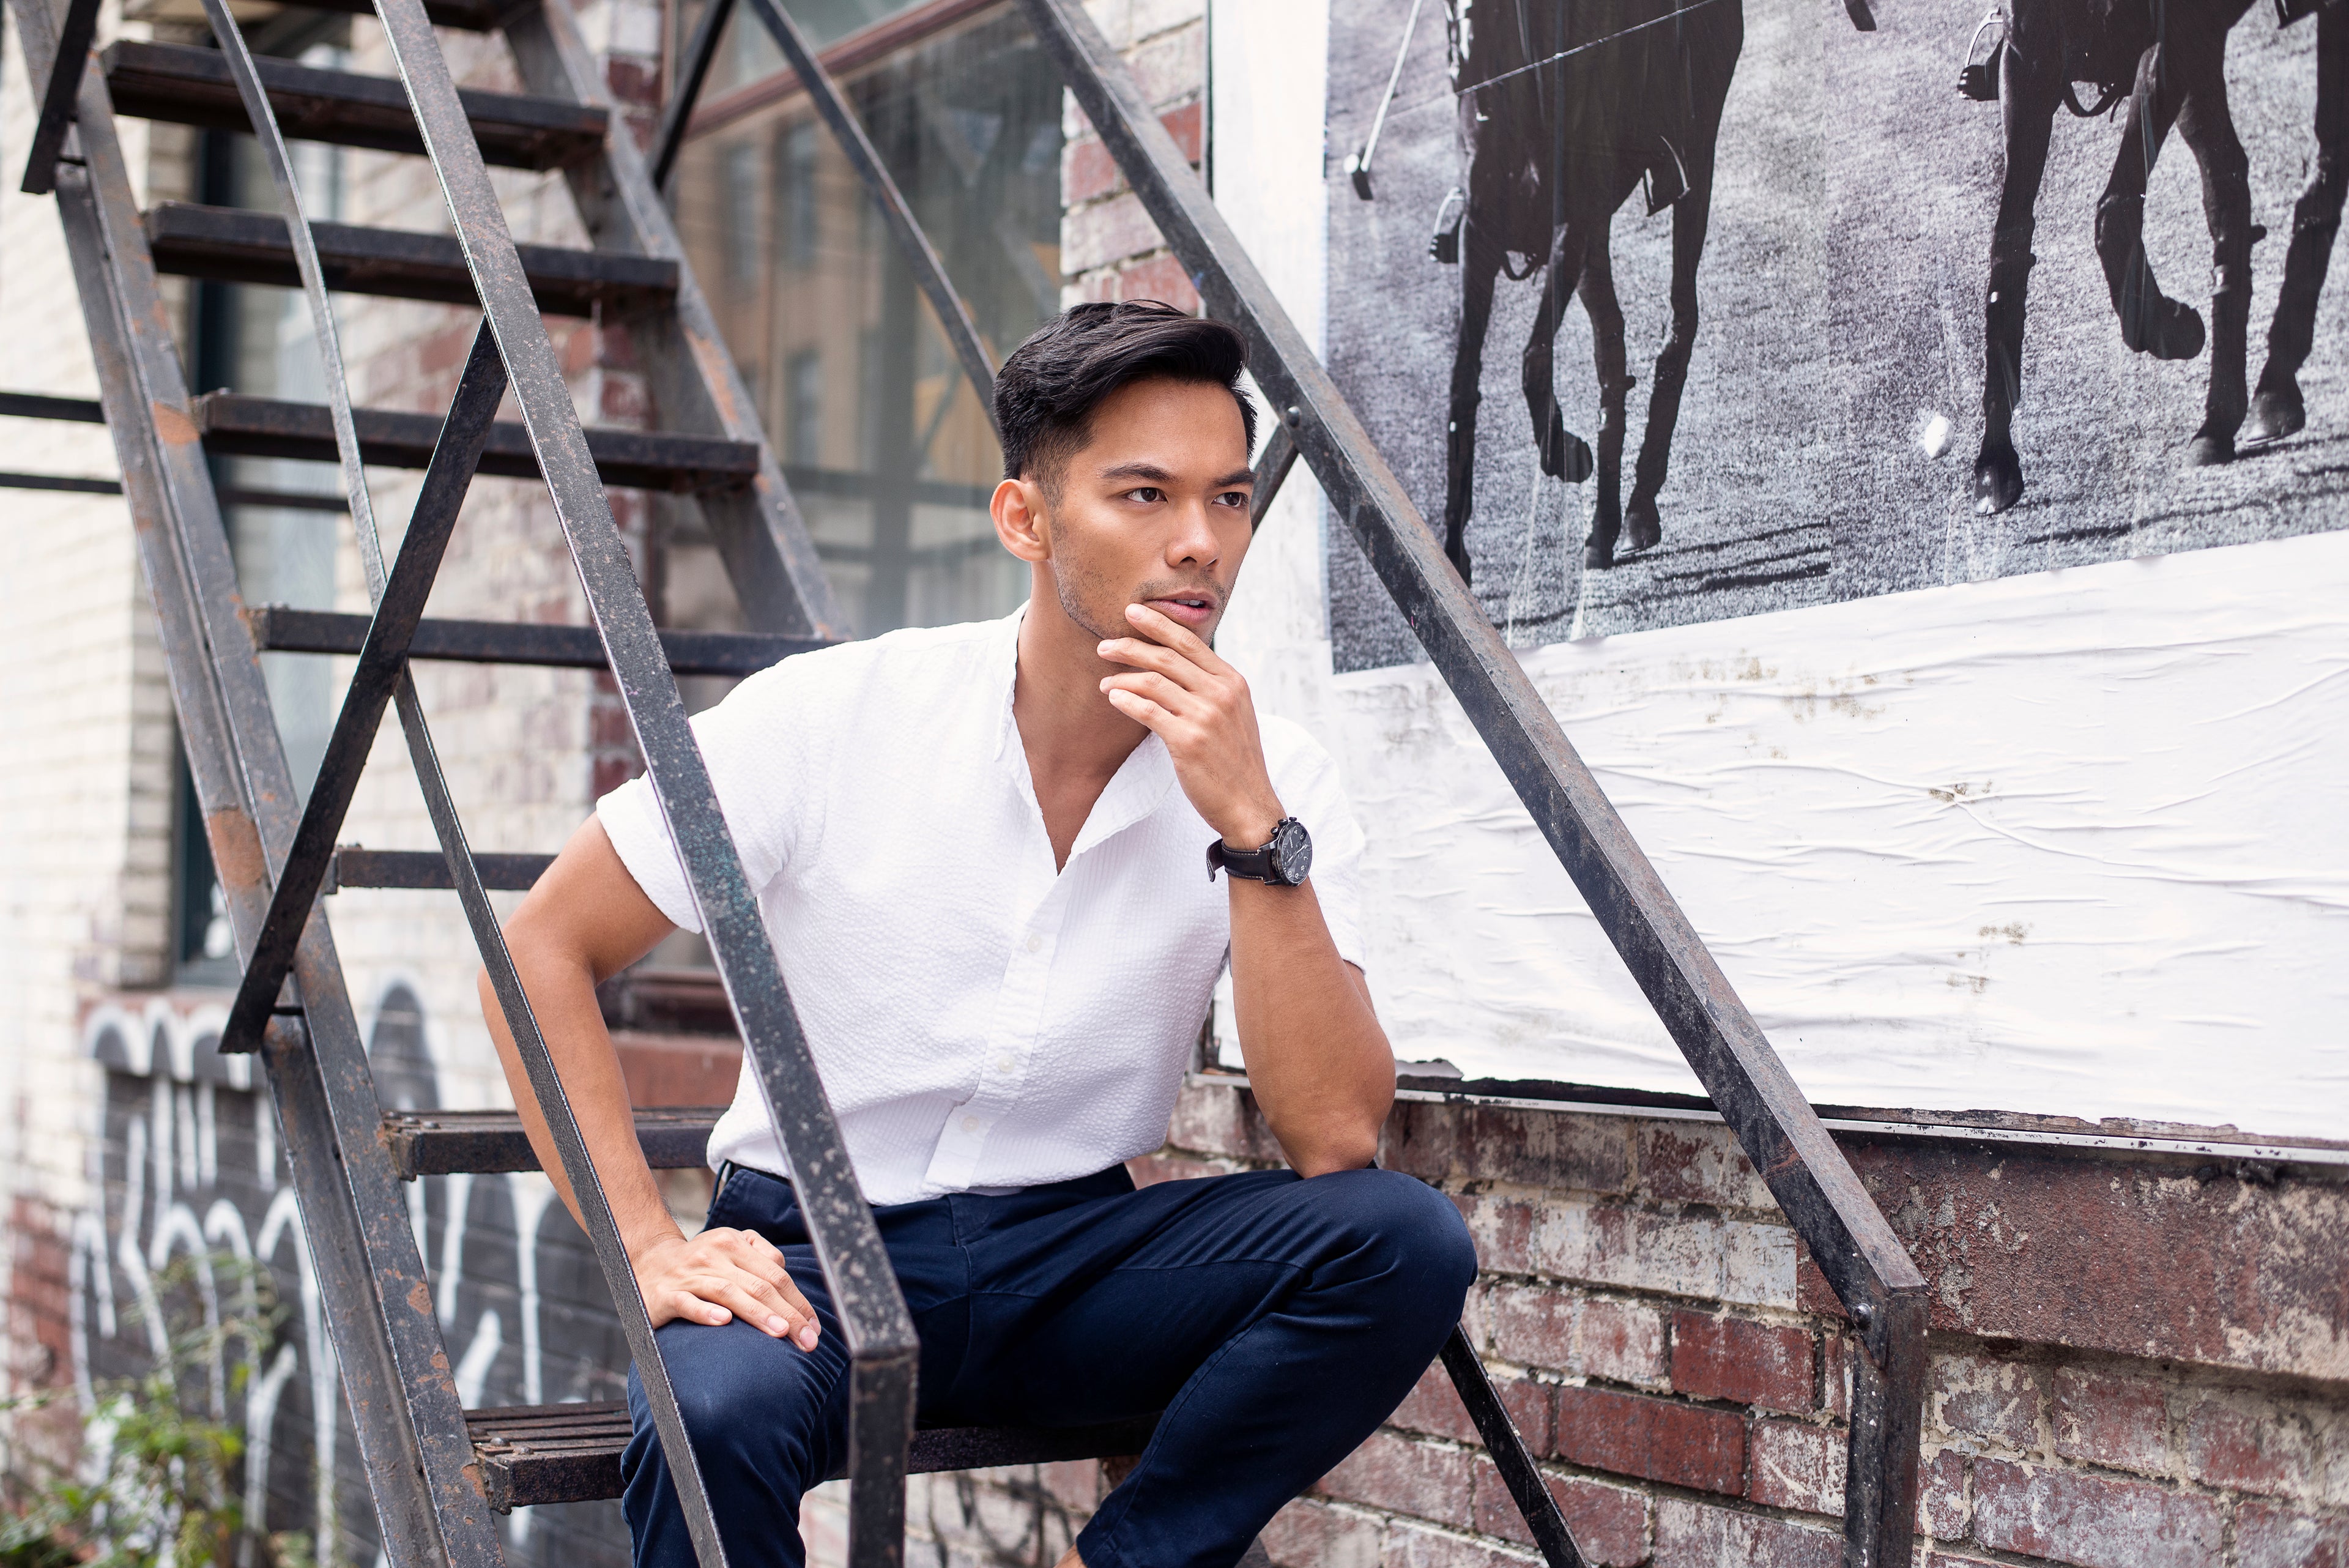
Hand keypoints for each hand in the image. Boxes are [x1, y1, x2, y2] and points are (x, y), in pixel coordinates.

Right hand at [633, 1226, 820, 1348]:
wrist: (647, 1262)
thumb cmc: (700, 1262)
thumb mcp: (731, 1248)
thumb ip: (761, 1258)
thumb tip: (790, 1281)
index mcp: (734, 1243)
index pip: (776, 1273)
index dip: (798, 1301)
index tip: (814, 1328)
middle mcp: (714, 1255)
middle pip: (759, 1284)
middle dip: (788, 1313)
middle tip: (807, 1340)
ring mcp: (689, 1274)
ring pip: (729, 1292)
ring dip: (757, 1312)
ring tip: (780, 1331)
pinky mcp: (667, 1295)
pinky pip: (688, 1303)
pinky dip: (706, 1312)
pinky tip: (724, 1322)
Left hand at [1099, 602, 1284, 847]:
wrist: (1249, 805)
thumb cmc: (1236, 762)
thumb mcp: (1235, 715)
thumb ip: (1211, 689)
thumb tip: (1177, 668)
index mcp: (1233, 682)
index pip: (1190, 643)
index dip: (1159, 624)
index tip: (1133, 613)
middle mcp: (1221, 694)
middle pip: (1167, 657)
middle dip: (1131, 646)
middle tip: (1104, 645)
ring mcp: (1205, 717)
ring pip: (1153, 682)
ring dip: (1122, 677)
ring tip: (1105, 681)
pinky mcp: (1187, 741)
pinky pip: (1147, 711)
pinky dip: (1126, 701)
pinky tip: (1113, 698)